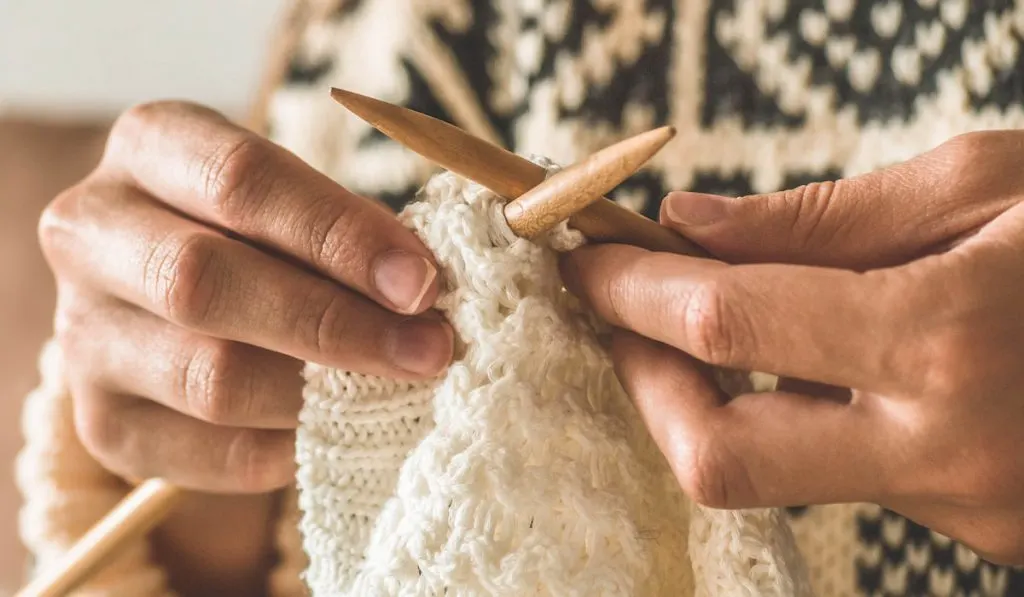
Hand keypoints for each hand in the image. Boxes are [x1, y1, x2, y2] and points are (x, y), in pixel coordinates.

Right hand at [39, 101, 453, 591]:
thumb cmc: (263, 235)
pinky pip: (206, 452)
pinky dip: (287, 448)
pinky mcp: (102, 421)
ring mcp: (82, 334)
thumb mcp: (298, 203)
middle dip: (335, 323)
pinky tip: (335, 430)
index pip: (241, 180)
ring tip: (395, 390)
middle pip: (203, 281)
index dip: (339, 235)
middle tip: (429, 348)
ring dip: (322, 393)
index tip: (421, 282)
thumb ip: (352, 233)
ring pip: (208, 378)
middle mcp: (91, 232)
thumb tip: (424, 287)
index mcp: (149, 145)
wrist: (183, 302)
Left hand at [560, 130, 1023, 564]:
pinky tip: (841, 360)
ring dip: (727, 392)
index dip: (629, 289)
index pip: (722, 324)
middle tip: (620, 311)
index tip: (582, 259)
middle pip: (719, 456)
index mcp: (950, 336)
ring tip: (733, 316)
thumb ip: (823, 218)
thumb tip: (689, 227)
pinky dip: (815, 414)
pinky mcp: (985, 531)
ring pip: (782, 469)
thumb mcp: (986, 182)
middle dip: (645, 381)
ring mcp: (968, 509)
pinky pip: (855, 474)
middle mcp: (949, 448)